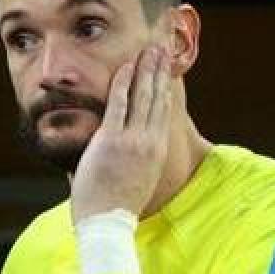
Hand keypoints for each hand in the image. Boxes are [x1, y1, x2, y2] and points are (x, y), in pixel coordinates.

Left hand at [70, 47, 172, 223]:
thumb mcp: (136, 180)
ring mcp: (132, 140)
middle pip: (157, 98)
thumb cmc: (116, 207)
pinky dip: (122, 83)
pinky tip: (125, 67)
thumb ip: (135, 162)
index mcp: (156, 152)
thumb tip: (128, 156)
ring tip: (149, 50)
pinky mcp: (112, 140)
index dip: (165, 88)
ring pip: (142, 96)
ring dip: (145, 70)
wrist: (108, 223)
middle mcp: (149, 142)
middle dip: (159, 71)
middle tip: (161, 49)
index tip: (167, 70)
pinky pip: (118, 104)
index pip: (163, 112)